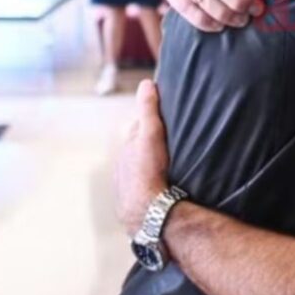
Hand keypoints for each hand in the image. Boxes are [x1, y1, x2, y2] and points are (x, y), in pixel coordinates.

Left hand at [115, 80, 171, 235]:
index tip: (164, 116)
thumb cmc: (147, 171)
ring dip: (151, 164)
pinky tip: (164, 185)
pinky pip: (144, 185)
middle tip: (170, 140)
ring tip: (169, 163)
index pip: (138, 127)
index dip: (150, 120)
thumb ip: (148, 110)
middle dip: (150, 143)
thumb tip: (146, 83)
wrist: (145, 212)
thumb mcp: (150, 135)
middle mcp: (124, 163)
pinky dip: (151, 181)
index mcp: (128, 146)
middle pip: (139, 147)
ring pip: (140, 167)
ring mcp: (127, 182)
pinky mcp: (134, 200)